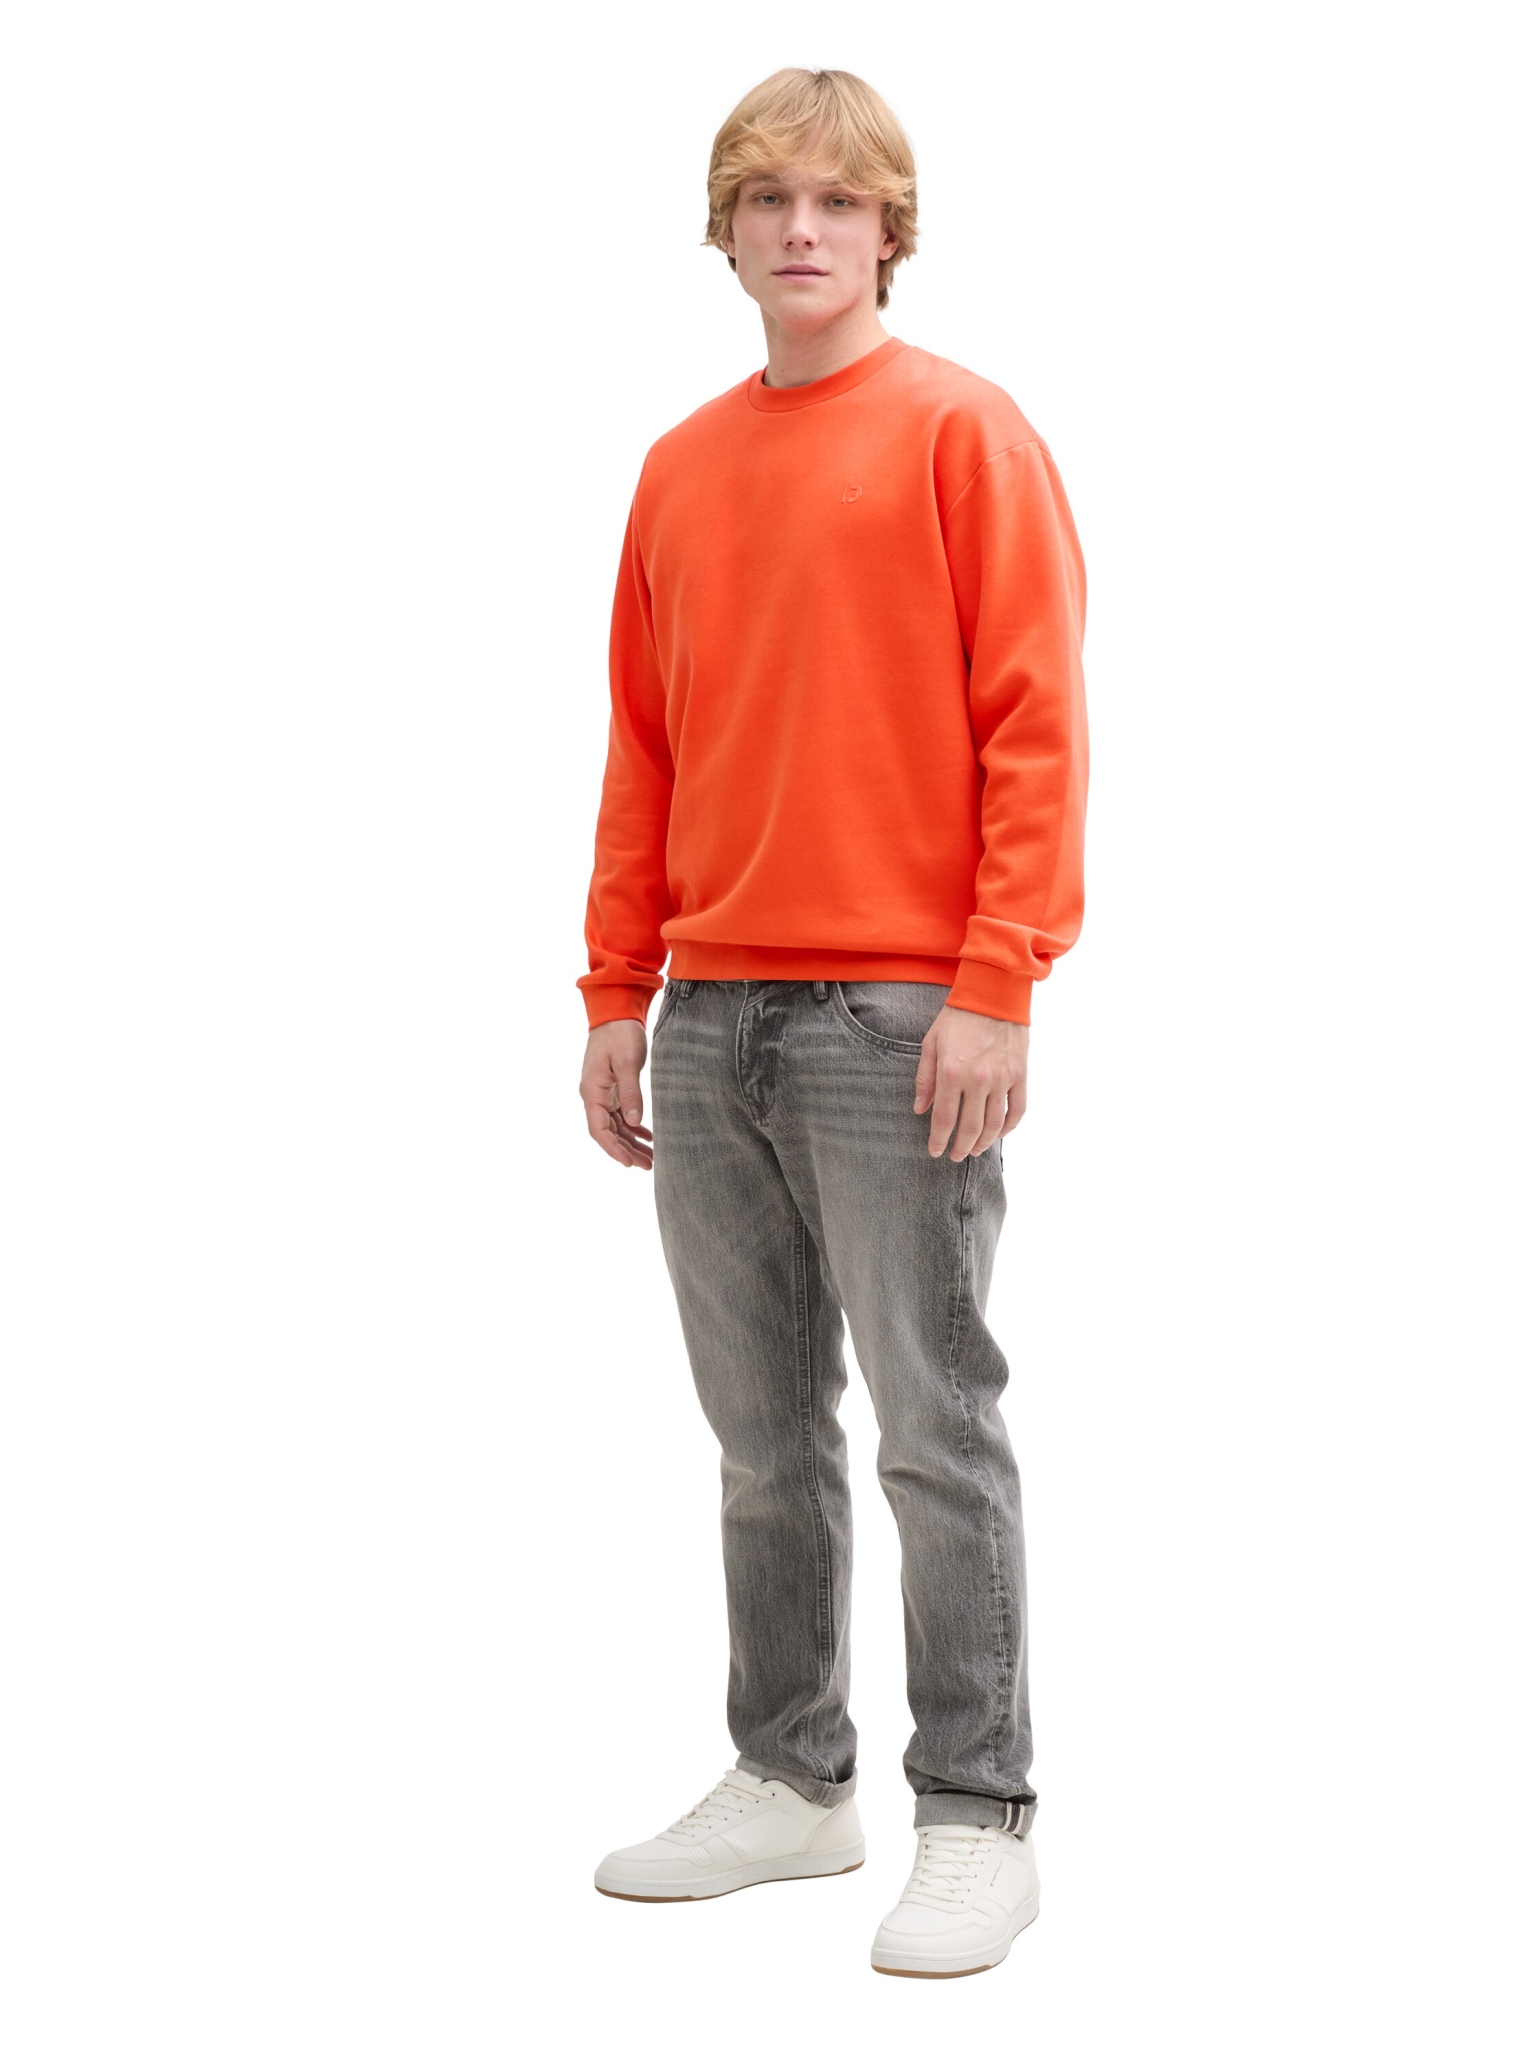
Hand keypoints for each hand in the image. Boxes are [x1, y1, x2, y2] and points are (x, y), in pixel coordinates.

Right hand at [580, 1018, 653, 1168]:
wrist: (616, 1012)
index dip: (613, 1149)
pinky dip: (633, 1127)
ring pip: (615, 1126)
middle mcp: (594, 1096)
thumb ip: (630, 1092)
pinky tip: (648, 1137)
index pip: (599, 1130)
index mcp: (592, 1091)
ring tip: (651, 1157)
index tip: (629, 1163)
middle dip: (626, 1151)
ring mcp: (602, 1093)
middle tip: (648, 1166)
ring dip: (631, 1142)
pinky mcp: (612, 1088)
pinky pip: (620, 1115)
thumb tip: (633, 1121)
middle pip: (608, 1132)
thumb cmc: (620, 1034)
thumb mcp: (628, 1062)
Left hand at [914, 1004, 1028, 1161]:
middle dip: (961, 1147)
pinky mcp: (1020, 1074)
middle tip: (955, 1156)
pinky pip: (1017, 1109)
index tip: (935, 1152)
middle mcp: (978, 1080)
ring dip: (984, 1142)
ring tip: (975, 1149)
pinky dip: (1009, 1126)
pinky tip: (1000, 1133)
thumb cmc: (957, 1016)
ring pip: (995, 1124)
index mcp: (952, 1072)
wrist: (993, 992)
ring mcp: (1002, 1078)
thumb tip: (920, 1109)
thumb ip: (925, 1079)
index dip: (939, 1140)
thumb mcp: (931, 1043)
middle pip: (970, 1128)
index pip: (944, 1119)